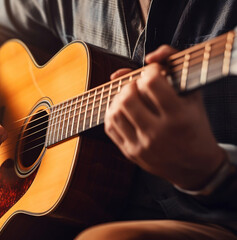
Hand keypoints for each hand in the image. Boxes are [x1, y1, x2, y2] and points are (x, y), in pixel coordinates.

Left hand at [104, 45, 225, 189]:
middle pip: (128, 98)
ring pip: (114, 112)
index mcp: (178, 117)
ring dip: (118, 98)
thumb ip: (174, 67)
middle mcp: (159, 133)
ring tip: (130, 96)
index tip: (154, 73)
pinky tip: (123, 110)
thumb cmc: (194, 125)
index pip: (151, 84)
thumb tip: (150, 56)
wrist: (195, 167)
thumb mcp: (193, 95)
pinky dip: (112, 113)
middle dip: (130, 84)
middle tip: (139, 85)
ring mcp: (142, 145)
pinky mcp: (130, 153)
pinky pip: (110, 127)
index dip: (149, 71)